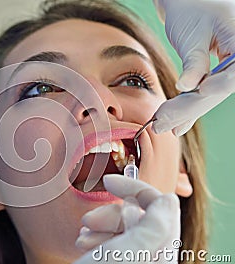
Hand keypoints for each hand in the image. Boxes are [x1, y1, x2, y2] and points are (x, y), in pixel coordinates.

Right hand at [71, 175, 179, 263]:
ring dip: (99, 227)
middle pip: (138, 218)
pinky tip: (83, 244)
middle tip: (87, 220)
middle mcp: (151, 258)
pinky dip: (96, 239)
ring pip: (123, 231)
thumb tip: (169, 198)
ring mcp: (135, 263)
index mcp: (162, 254)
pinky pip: (113, 244)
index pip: (159, 207)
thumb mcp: (129, 252)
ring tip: (82, 239)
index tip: (109, 181)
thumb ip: (154, 224)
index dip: (135, 189)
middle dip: (111, 214)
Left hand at [151, 0, 234, 135]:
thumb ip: (194, 61)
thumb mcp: (192, 34)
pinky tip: (176, 125)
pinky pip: (204, 94)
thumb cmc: (192, 8)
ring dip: (184, 113)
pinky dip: (187, 108)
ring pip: (209, 97)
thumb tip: (188, 87)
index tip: (202, 90)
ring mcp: (228, 69)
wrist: (190, 2)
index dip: (222, 83)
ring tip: (162, 125)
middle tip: (164, 121)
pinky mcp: (215, 75)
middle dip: (189, 107)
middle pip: (218, 90)